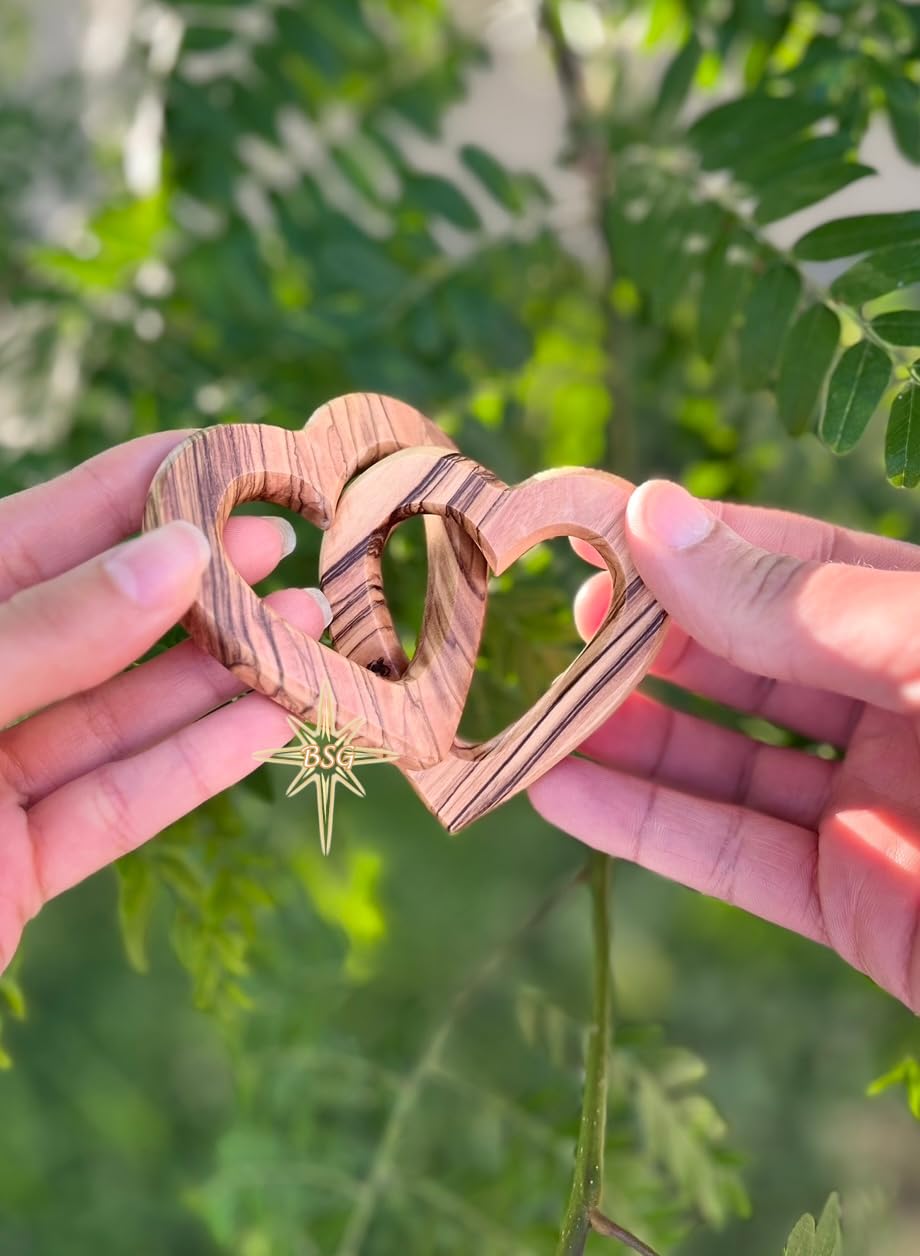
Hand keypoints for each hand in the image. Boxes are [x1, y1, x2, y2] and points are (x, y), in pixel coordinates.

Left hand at [0, 434, 328, 973]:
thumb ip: (47, 635)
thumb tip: (175, 555)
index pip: (30, 534)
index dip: (133, 490)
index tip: (229, 458)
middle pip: (89, 624)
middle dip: (193, 584)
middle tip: (285, 543)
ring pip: (117, 717)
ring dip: (219, 676)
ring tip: (308, 626)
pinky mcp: (14, 869)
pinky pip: (118, 804)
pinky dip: (198, 765)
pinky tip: (272, 718)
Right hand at [529, 480, 919, 1011]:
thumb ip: (807, 602)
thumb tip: (657, 518)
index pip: (788, 561)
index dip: (688, 546)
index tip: (587, 536)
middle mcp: (910, 705)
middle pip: (746, 659)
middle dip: (643, 641)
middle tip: (547, 627)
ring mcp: (884, 808)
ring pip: (727, 760)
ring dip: (624, 738)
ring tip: (525, 710)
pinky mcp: (861, 905)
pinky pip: (736, 858)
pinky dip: (647, 825)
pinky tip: (560, 790)